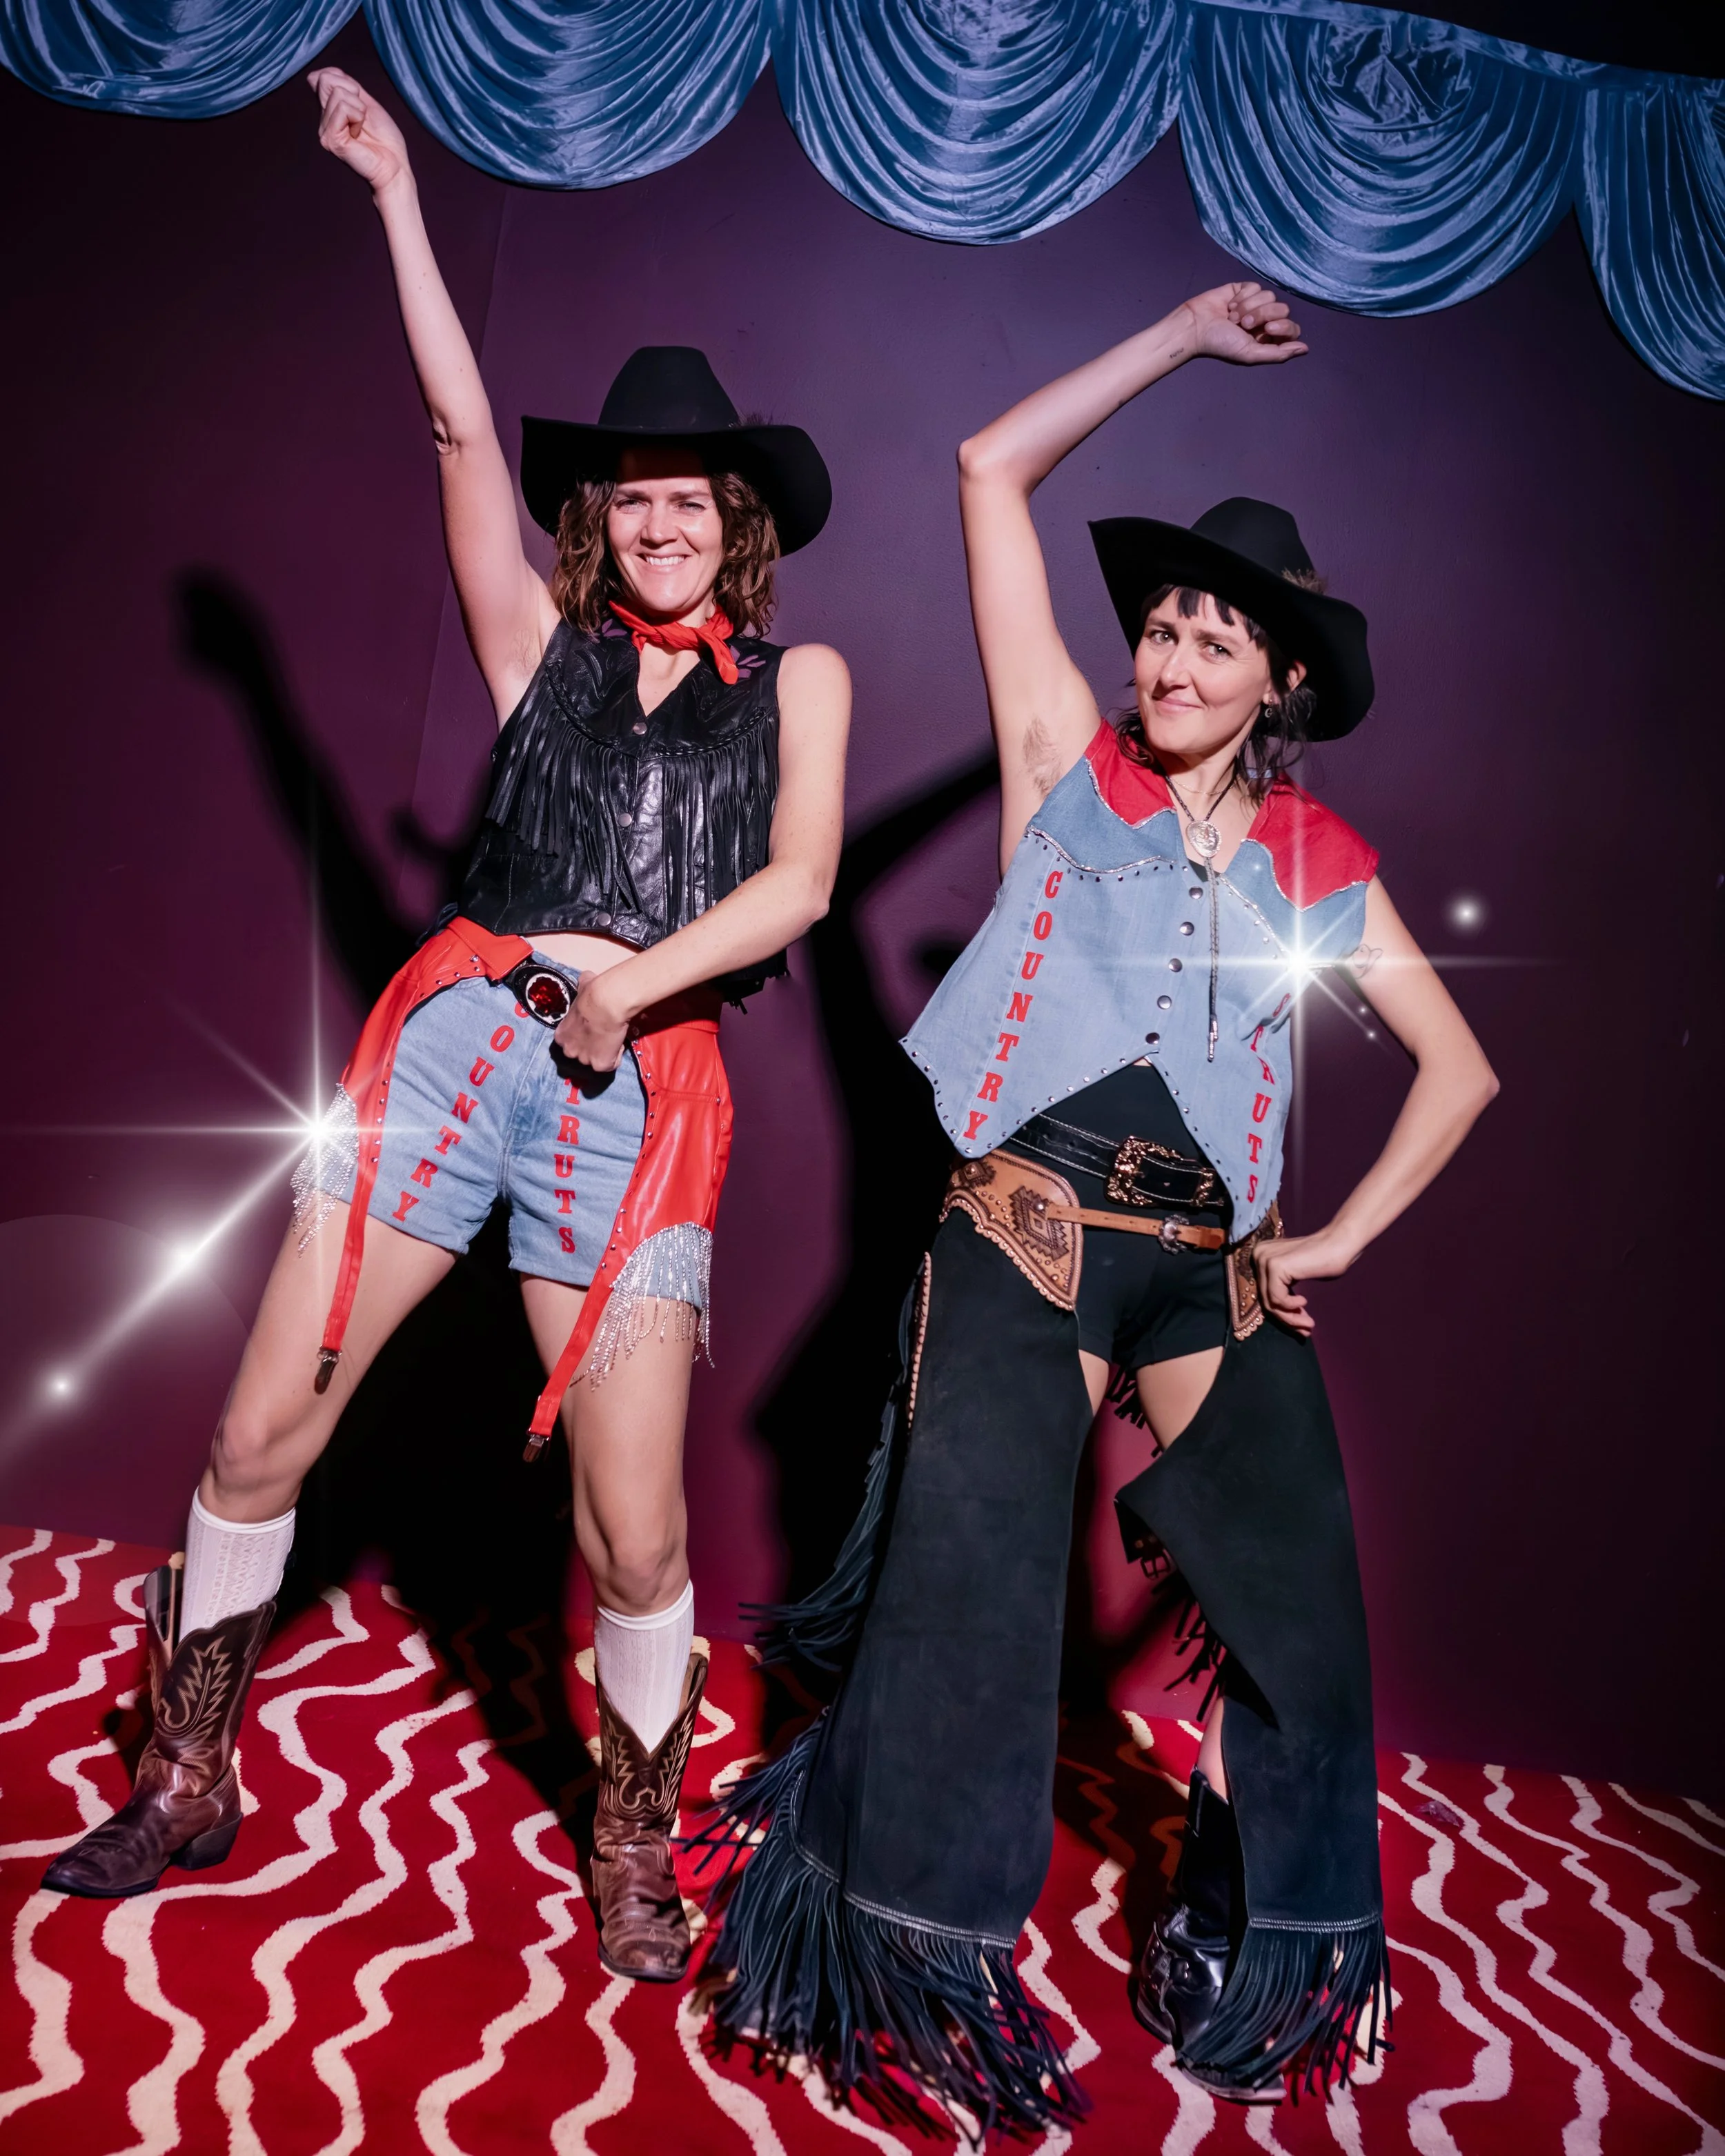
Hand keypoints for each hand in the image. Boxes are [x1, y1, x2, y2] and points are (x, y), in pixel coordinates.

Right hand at [309, 68, 410, 196]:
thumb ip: (346, 86)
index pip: (323, 77)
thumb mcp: (366, 102)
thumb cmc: (384, 138)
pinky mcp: (330, 139)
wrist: (394, 165)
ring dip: (359, 109)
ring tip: (362, 128)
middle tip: (362, 117)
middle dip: (353, 94)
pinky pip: (342, 108)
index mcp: (330, 110)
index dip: (344, 81)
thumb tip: (323, 73)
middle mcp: (323, 120)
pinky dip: (357, 117)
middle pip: (326, 80)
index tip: (360, 102)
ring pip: (338, 94)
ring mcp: (324, 130)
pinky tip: (358, 134)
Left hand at [552, 970, 631, 1072]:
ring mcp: (585, 1059)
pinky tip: (619, 1044)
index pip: (569, 1042)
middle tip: (603, 1033)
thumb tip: (587, 978)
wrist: (606, 1003)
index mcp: (561, 1035)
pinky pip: (611, 1064)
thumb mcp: (582, 988)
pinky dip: (616, 1056)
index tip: (591, 1027)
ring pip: (596, 1060)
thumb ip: (582, 988)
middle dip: (591, 1047)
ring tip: (613, 1036)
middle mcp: (569, 1051)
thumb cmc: (593, 994)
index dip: (581, 1035)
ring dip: (604, 1051)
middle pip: (581, 1054)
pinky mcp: (601, 1065)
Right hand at [1179, 283, 1306, 366]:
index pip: (1292, 328)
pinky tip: (1230, 305)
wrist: (1196, 326)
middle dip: (1262, 315)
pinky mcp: (1244, 290)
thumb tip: (1305, 349)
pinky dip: (1242, 296)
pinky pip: (1255, 286)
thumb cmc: (1221, 344)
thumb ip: (1278, 353)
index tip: (1267, 329)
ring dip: (1249, 307)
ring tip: (1233, 317)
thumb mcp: (1250, 354)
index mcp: (1268, 339)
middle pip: (1282, 309)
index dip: (1284, 326)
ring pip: (1269, 296)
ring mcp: (1255, 304)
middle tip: (1244, 325)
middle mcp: (1264, 321)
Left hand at [1253, 1226, 1354, 1336]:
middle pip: (1267, 1300)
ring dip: (1291, 1318)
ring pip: (1271, 1303)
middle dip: (1287, 1319)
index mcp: (1262, 1256)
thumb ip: (1283, 1290)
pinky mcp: (1274, 1266)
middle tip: (1305, 1330)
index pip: (1266, 1294)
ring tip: (1309, 1325)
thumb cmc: (1324, 1260)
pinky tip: (1304, 1303)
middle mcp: (1258, 1255)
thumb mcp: (1296, 1277)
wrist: (1339, 1244)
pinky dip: (1290, 1306)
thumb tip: (1282, 1318)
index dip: (1283, 1314)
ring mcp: (1264, 1259)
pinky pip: (1277, 1298)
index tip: (1301, 1327)